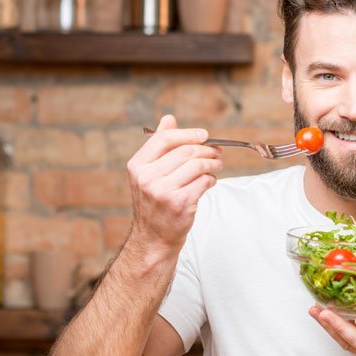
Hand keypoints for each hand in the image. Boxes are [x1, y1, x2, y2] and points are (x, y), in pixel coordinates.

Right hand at [126, 115, 222, 255]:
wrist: (154, 237)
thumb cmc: (155, 202)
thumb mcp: (149, 173)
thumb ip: (159, 146)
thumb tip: (169, 118)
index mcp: (137, 166)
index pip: (164, 139)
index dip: (188, 134)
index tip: (204, 135)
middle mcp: (147, 178)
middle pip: (185, 151)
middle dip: (207, 149)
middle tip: (217, 152)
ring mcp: (163, 191)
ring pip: (197, 165)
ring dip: (213, 163)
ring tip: (217, 164)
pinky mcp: (180, 203)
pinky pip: (204, 182)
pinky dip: (211, 179)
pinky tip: (210, 181)